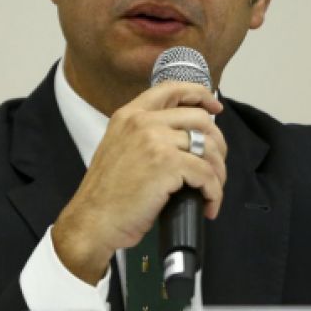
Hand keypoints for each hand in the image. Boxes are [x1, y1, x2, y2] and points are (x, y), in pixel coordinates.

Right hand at [51, 81, 225, 284]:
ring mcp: (155, 140)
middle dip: (217, 144)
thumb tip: (186, 136)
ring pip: (208, 147)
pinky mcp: (167, 164)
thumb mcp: (120, 148)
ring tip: (212, 190)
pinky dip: (213, 192)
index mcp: (130, 115)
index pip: (172, 89)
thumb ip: (146, 134)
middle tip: (216, 166)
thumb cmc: (107, 195)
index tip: (215, 108)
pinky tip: (208, 205)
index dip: (200, 94)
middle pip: (200, 119)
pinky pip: (206, 174)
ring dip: (218, 171)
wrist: (92, 222)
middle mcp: (142, 122)